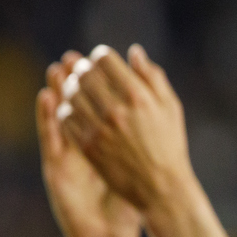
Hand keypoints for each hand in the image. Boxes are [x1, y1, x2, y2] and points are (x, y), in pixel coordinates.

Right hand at [38, 59, 140, 236]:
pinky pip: (50, 138)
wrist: (112, 234)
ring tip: (55, 69)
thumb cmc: (130, 199)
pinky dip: (46, 117)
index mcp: (102, 143)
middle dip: (73, 83)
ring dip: (56, 93)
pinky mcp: (55, 168)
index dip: (97, 84)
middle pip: (76, 109)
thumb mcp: (141, 160)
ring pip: (59, 119)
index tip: (99, 59)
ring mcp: (67, 156)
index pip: (98, 108)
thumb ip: (145, 133)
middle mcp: (82, 146)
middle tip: (71, 57)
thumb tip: (153, 103)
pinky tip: (47, 98)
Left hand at [55, 45, 195, 213]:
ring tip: (78, 90)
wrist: (160, 184)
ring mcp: (99, 128)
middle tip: (85, 72)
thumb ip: (153, 76)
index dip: (101, 56)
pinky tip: (76, 111)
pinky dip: (67, 110)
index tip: (102, 60)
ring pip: (70, 95)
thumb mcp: (170, 106)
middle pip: (84, 75)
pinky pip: (66, 118)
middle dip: (83, 69)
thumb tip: (134, 52)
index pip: (104, 60)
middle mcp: (116, 109)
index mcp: (138, 95)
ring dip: (71, 88)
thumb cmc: (169, 143)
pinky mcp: (87, 145)